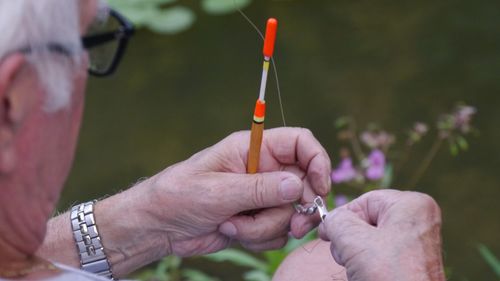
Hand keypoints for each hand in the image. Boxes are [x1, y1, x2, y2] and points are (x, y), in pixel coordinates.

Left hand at [142, 127, 330, 256]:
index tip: (319, 188)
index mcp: (253, 149)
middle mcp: (262, 170)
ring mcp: (261, 197)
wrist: (159, 226)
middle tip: (294, 225)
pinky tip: (233, 232)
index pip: (299, 143)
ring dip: (266, 227)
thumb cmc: (179, 195)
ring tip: (233, 224)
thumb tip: (297, 185)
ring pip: (290, 213)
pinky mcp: (257, 219)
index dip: (317, 161)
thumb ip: (259, 189)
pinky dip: (260, 238)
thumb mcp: (217, 191)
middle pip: (304, 183)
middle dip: (299, 208)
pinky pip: (278, 232)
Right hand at [318, 190, 444, 280]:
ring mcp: (416, 241)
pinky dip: (368, 264)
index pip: (363, 201)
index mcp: (410, 204)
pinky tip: (367, 275)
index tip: (329, 237)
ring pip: (370, 239)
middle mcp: (418, 219)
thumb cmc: (390, 276)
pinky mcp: (412, 261)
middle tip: (349, 257)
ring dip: (356, 255)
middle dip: (350, 240)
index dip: (343, 219)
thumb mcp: (353, 240)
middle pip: (366, 220)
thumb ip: (335, 221)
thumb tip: (329, 220)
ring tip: (361, 270)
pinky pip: (381, 254)